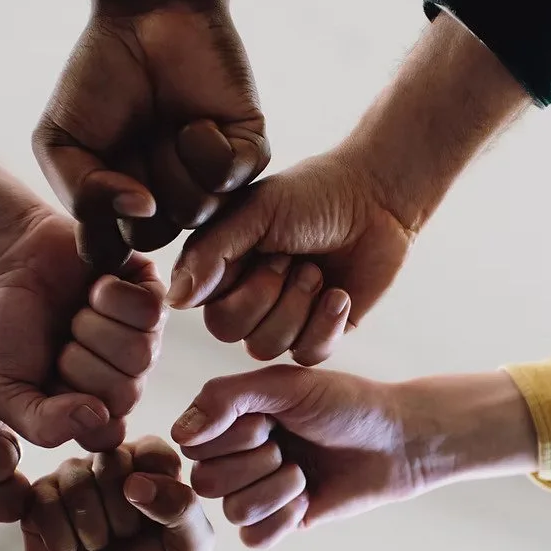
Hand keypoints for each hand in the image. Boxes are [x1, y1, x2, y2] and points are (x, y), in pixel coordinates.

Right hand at [0, 207, 165, 451]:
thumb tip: (97, 415)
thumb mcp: (3, 390)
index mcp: (94, 406)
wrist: (9, 261)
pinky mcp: (152, 297)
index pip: (107, 433)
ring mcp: (144, 338)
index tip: (49, 381)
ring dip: (93, 328)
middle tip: (60, 341)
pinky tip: (93, 288)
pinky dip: (110, 296)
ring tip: (74, 314)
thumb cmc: (6, 327)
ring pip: (140, 353)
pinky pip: (149, 311)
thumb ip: (42, 424)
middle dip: (79, 364)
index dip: (74, 408)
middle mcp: (126, 378)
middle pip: (126, 395)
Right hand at [21, 437, 212, 550]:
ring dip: (91, 525)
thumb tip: (135, 482)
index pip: (152, 449)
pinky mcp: (38, 501)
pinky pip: (43, 499)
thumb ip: (184, 507)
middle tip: (124, 538)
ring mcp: (71, 479)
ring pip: (74, 477)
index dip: (154, 490)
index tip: (155, 523)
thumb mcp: (190, 547)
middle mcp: (110, 464)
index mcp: (152, 465)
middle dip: (121, 512)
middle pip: (109, 460)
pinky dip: (61, 534)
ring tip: (99, 546)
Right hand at [33, 0, 268, 270]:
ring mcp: (211, 182)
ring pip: (196, 213)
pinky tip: (197, 120)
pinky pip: (230, 180)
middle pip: (154, 236)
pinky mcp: (247, 154)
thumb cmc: (98, 78)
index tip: (93, 172)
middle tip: (134, 137)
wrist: (146, 16)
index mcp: (123, 207)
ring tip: (167, 124)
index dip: (101, 220)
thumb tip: (138, 210)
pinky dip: (207, 147)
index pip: (112, 251)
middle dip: (137, 185)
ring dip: (172, 163)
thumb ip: (79, 193)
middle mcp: (168, 202)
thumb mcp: (60, 140)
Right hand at [167, 150, 398, 363]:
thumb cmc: (313, 196)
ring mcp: (284, 318)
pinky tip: (340, 294)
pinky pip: (307, 355)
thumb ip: (210, 254)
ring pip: (269, 348)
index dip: (240, 288)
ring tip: (318, 271)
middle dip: (269, 295)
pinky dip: (326, 324)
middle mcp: (247, 298)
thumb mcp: (255, 213)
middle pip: (233, 334)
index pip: (208, 310)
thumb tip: (174, 301)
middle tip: (295, 259)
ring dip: (299, 305)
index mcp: (224, 268)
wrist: (376, 200)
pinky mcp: (321, 332)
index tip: (268, 249)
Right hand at [172, 367, 538, 547]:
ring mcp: (256, 492)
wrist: (396, 440)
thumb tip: (179, 435)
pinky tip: (306, 499)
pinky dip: (282, 518)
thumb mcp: (286, 386)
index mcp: (230, 421)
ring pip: (232, 510)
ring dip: (276, 489)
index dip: (233, 435)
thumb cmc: (345, 404)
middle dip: (256, 462)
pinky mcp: (279, 523)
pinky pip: (254, 538)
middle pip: (206, 481)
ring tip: (304, 471)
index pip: (193, 443)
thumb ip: (226, 398)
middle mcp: (235, 457)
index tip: (271, 418)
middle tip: (290, 445)